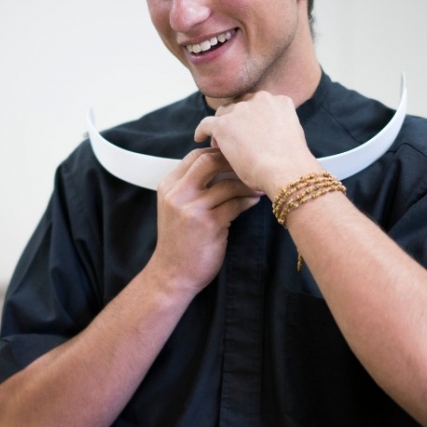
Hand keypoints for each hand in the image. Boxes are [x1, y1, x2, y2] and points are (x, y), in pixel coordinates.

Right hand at [148, 148, 260, 296]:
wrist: (172, 274)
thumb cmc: (179, 241)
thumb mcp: (175, 208)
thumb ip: (190, 187)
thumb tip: (220, 164)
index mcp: (168, 186)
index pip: (194, 156)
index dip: (217, 152)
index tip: (234, 157)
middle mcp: (177, 194)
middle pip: (209, 161)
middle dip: (232, 161)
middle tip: (249, 166)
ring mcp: (192, 209)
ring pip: (227, 184)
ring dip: (246, 184)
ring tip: (258, 186)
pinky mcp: (209, 224)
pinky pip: (235, 204)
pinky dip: (248, 200)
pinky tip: (254, 201)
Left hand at [194, 92, 321, 195]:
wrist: (286, 172)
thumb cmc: (292, 164)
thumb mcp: (291, 137)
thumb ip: (277, 130)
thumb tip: (268, 139)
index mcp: (280, 101)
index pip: (258, 104)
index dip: (250, 118)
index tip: (247, 131)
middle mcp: (261, 99)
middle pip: (240, 106)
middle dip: (236, 121)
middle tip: (233, 139)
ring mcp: (241, 110)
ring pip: (223, 114)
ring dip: (221, 127)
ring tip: (219, 144)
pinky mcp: (224, 124)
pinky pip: (206, 124)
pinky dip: (202, 131)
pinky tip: (199, 138)